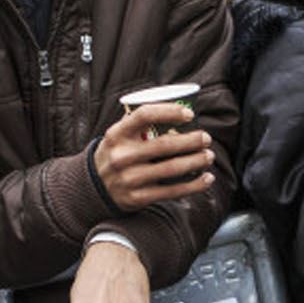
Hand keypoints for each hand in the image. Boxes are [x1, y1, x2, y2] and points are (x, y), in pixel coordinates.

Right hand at [93, 103, 214, 211]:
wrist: (95, 188)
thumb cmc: (116, 154)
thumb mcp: (117, 135)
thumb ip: (138, 122)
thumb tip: (176, 105)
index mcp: (116, 134)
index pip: (144, 115)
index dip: (170, 111)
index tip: (189, 114)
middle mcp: (122, 156)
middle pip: (165, 145)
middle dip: (192, 140)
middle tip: (206, 138)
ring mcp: (130, 178)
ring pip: (172, 168)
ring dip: (197, 161)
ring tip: (208, 156)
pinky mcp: (138, 198)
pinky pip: (172, 191)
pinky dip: (194, 185)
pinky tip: (207, 178)